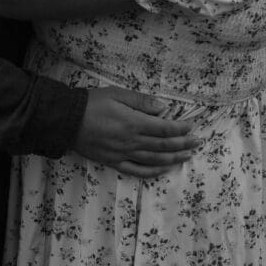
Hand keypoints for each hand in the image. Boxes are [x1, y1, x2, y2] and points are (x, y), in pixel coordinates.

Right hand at [73, 86, 199, 177]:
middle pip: (162, 146)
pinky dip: (153, 171)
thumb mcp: (117, 94)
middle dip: (183, 144)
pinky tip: (163, 169)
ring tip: (187, 156)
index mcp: (133, 123)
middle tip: (198, 142)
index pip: (164, 129)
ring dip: (173, 159)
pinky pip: (137, 171)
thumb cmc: (92, 103)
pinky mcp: (114, 162)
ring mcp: (123, 155)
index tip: (192, 126)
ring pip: (154, 160)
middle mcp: (131, 142)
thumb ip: (141, 101)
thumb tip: (163, 108)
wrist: (67, 121)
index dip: (180, 129)